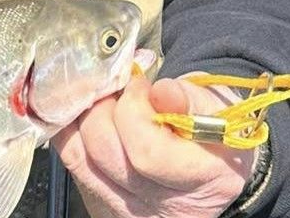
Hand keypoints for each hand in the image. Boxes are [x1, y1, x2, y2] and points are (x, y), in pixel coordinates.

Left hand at [54, 74, 254, 217]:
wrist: (209, 162)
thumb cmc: (213, 129)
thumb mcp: (217, 108)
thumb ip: (191, 98)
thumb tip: (163, 91)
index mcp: (200, 179)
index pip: (146, 152)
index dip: (134, 108)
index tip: (140, 84)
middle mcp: (160, 205)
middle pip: (104, 152)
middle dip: (103, 106)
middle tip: (118, 87)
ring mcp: (128, 209)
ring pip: (79, 156)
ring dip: (83, 115)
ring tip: (103, 97)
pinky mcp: (104, 203)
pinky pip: (72, 161)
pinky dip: (71, 129)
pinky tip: (85, 111)